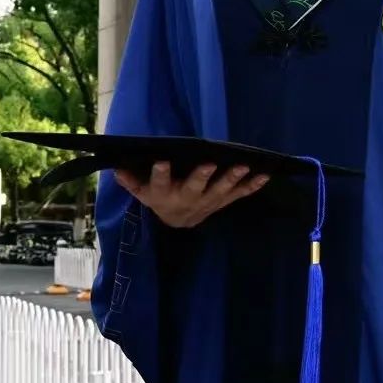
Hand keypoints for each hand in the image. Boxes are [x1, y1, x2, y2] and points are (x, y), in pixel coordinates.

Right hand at [114, 162, 268, 228]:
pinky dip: (252, 186)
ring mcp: (207, 202)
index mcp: (164, 194)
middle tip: (211, 163)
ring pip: (220, 191)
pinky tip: (264, 176)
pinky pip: (239, 195)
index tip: (162, 161)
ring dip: (232, 179)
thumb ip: (131, 180)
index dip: (160, 174)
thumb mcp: (141, 191)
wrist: (177, 222)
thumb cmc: (159, 197)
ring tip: (244, 166)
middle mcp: (187, 199)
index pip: (159, 184)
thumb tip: (117, 167)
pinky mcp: (223, 201)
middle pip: (195, 188)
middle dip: (203, 176)